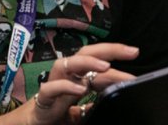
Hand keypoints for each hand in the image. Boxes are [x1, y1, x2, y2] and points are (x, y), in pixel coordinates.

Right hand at [17, 43, 138, 124]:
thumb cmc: (58, 113)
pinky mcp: (43, 98)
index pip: (99, 59)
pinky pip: (52, 88)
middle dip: (109, 49)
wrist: (32, 124)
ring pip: (68, 63)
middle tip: (131, 51)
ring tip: (106, 66)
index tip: (135, 52)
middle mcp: (67, 75)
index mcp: (78, 76)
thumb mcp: (83, 110)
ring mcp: (54, 84)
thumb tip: (116, 98)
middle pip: (87, 53)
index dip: (116, 54)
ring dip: (88, 62)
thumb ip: (96, 104)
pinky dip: (66, 87)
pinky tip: (80, 89)